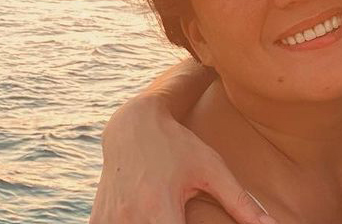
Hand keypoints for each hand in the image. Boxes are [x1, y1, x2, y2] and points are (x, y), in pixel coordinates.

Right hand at [89, 96, 276, 223]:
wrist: (133, 126)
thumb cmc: (179, 146)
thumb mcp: (212, 169)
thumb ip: (242, 202)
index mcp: (159, 209)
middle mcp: (130, 219)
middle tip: (184, 220)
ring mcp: (110, 221)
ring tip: (166, 216)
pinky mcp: (99, 220)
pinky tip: (146, 218)